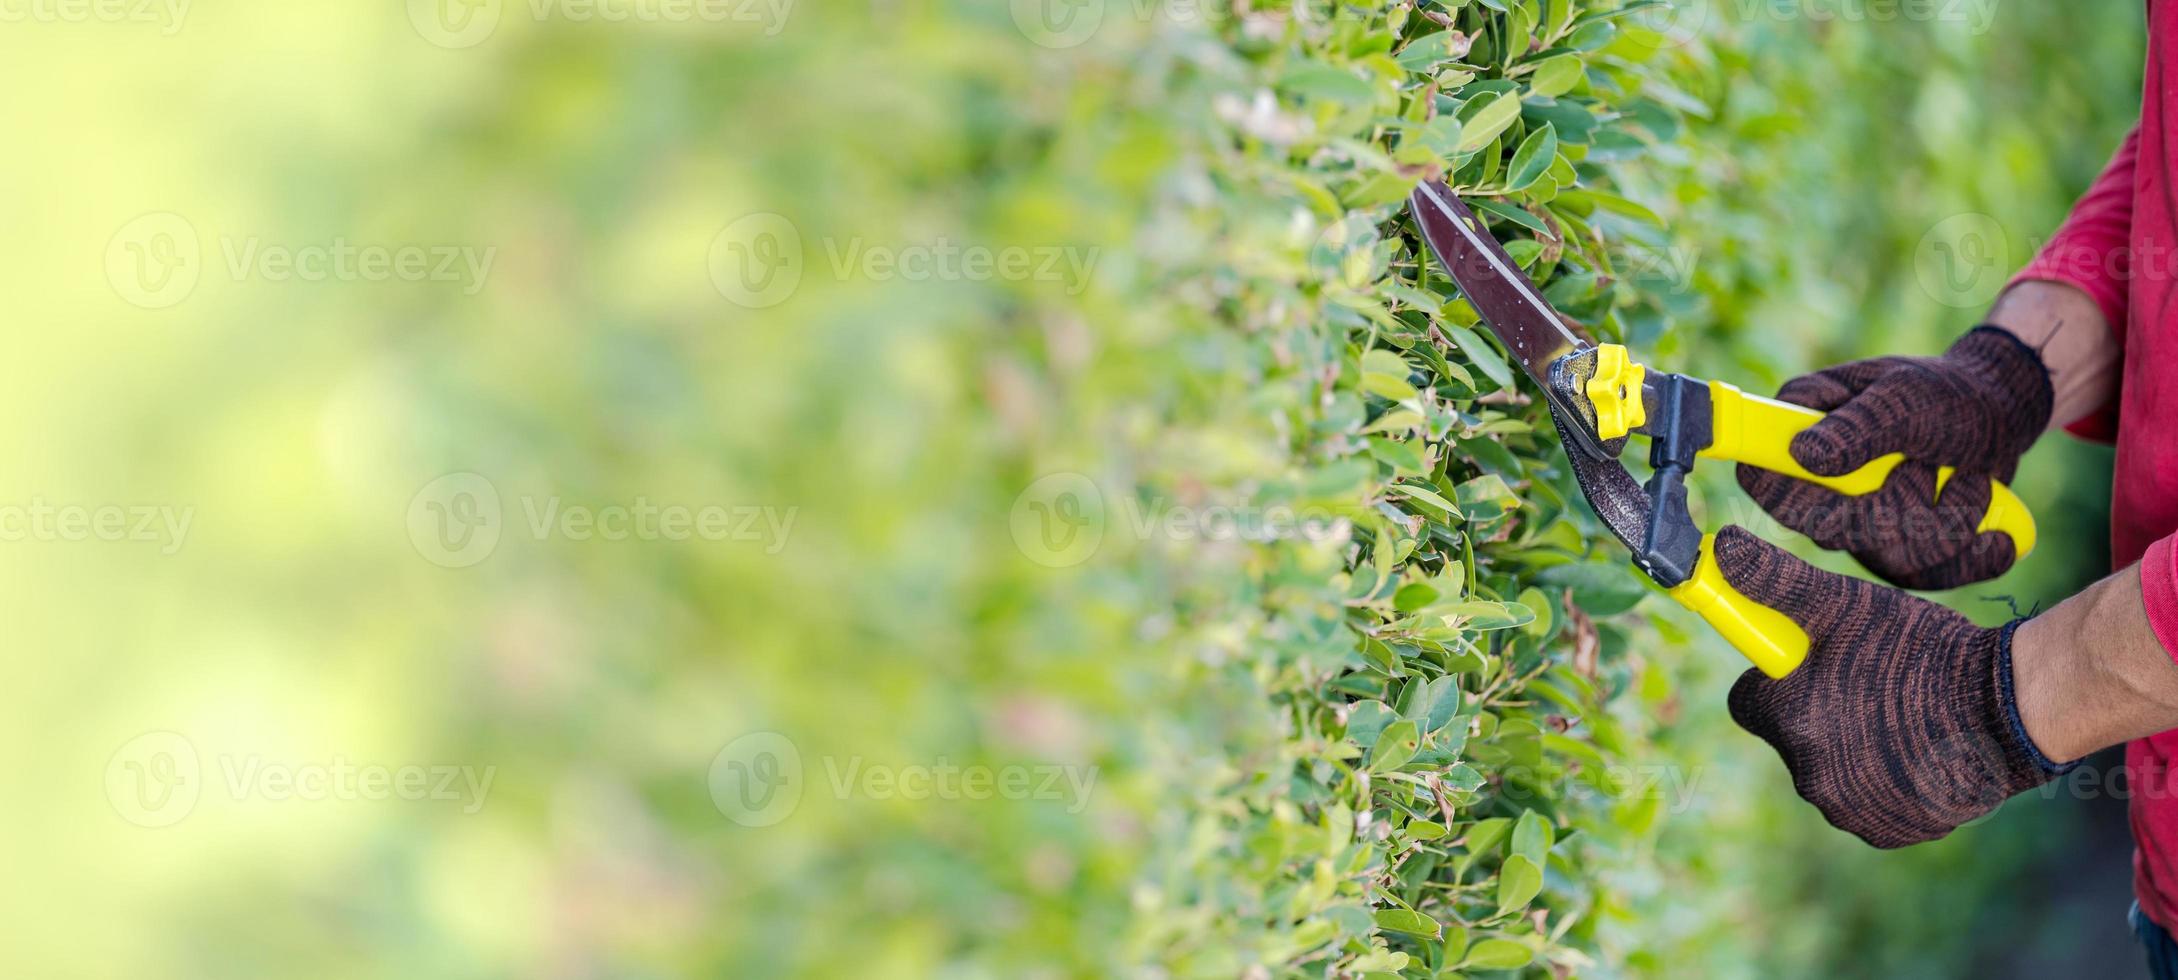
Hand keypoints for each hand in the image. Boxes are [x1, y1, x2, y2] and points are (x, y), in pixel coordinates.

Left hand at [1712, 526, 2070, 847]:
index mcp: (1786, 719)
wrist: (2010, 708)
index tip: (1814, 662)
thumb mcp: (1843, 603)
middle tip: (1871, 682)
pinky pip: (1868, 802)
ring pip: (1831, 769)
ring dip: (1853, 746)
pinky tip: (1920, 749)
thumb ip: (1775, 579)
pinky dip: (1886, 780)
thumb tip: (1722, 547)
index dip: (1778, 678)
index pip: (1749, 700)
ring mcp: (1849, 810)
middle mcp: (1808, 775)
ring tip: (1903, 713)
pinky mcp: (1889, 832)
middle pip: (1792, 735)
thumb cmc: (1921, 650)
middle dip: (1818, 710)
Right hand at [1736, 326, 2052, 589]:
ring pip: (1887, 561)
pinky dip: (1971, 556)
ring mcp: (1853, 524)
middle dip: (1902, 507)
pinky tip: (1994, 533)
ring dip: (1950, 522)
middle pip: (1831, 531)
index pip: (1763, 481)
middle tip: (1932, 465)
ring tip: (1973, 480)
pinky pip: (1925, 579)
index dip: (1791, 497)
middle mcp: (1816, 487)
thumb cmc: (1948, 393)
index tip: (1848, 489)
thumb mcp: (1909, 397)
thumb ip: (1859, 427)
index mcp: (1797, 432)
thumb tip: (1803, 455)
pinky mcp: (1892, 553)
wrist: (1999, 416)